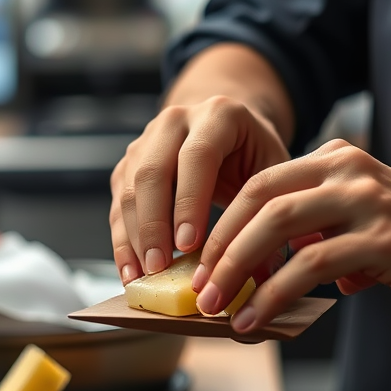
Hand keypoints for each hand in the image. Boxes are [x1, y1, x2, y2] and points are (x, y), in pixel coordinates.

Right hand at [110, 95, 290, 283]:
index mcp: (218, 115)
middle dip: (153, 225)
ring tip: (145, 275)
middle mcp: (175, 121)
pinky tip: (132, 270)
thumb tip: (261, 271)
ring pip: (128, 189)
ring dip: (133, 236)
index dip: (189, 202)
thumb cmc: (254, 154)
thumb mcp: (273, 172)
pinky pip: (117, 204)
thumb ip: (269, 213)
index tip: (188, 244)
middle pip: (152, 172)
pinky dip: (122, 240)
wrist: (229, 130)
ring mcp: (145, 141)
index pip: (197, 156)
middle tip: (160, 267)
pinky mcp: (128, 165)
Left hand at [192, 139, 390, 332]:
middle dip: (221, 247)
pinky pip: (311, 266)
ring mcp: (366, 202)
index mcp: (333, 160)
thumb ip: (307, 227)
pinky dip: (275, 293)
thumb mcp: (352, 215)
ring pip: (280, 228)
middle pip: (260, 200)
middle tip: (199, 286)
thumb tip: (248, 267)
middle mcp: (347, 172)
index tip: (200, 260)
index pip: (260, 182)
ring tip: (219, 307)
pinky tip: (257, 317)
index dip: (222, 221)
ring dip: (239, 271)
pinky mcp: (382, 240)